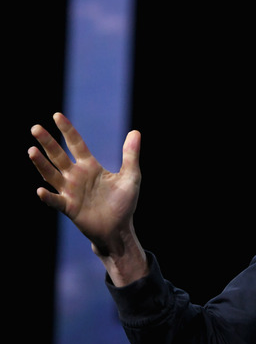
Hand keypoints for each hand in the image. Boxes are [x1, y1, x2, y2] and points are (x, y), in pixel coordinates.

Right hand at [28, 113, 142, 259]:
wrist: (119, 228)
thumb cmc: (123, 202)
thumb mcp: (131, 177)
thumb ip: (131, 155)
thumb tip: (135, 132)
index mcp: (90, 167)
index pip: (76, 144)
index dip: (67, 130)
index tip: (57, 116)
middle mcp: (76, 177)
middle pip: (58, 156)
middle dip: (47, 142)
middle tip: (35, 128)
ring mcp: (70, 192)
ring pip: (52, 175)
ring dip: (41, 164)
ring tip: (32, 151)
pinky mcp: (69, 208)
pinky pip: (56, 201)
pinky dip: (48, 196)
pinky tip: (41, 190)